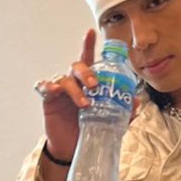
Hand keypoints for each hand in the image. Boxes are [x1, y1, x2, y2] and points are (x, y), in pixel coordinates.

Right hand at [34, 28, 141, 156]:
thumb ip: (123, 111)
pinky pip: (44, 88)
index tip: (91, 32)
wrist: (73, 148)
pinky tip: (55, 91)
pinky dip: (48, 87)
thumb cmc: (90, 128)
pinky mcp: (49, 100)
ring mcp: (60, 90)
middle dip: (86, 72)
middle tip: (96, 85)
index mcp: (88, 82)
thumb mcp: (109, 120)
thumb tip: (136, 102)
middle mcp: (74, 82)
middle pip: (78, 66)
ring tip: (85, 104)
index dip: (88, 45)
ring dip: (75, 90)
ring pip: (65, 79)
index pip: (88, 59)